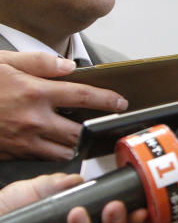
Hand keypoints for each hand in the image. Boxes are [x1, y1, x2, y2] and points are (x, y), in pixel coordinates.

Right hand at [0, 51, 126, 160]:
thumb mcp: (3, 62)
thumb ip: (38, 62)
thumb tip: (68, 66)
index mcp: (34, 92)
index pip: (83, 96)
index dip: (106, 100)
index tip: (120, 103)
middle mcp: (33, 119)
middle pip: (80, 131)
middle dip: (95, 129)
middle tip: (103, 125)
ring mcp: (23, 140)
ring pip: (64, 152)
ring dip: (75, 145)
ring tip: (79, 137)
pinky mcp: (13, 155)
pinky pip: (43, 160)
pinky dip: (53, 154)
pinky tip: (54, 145)